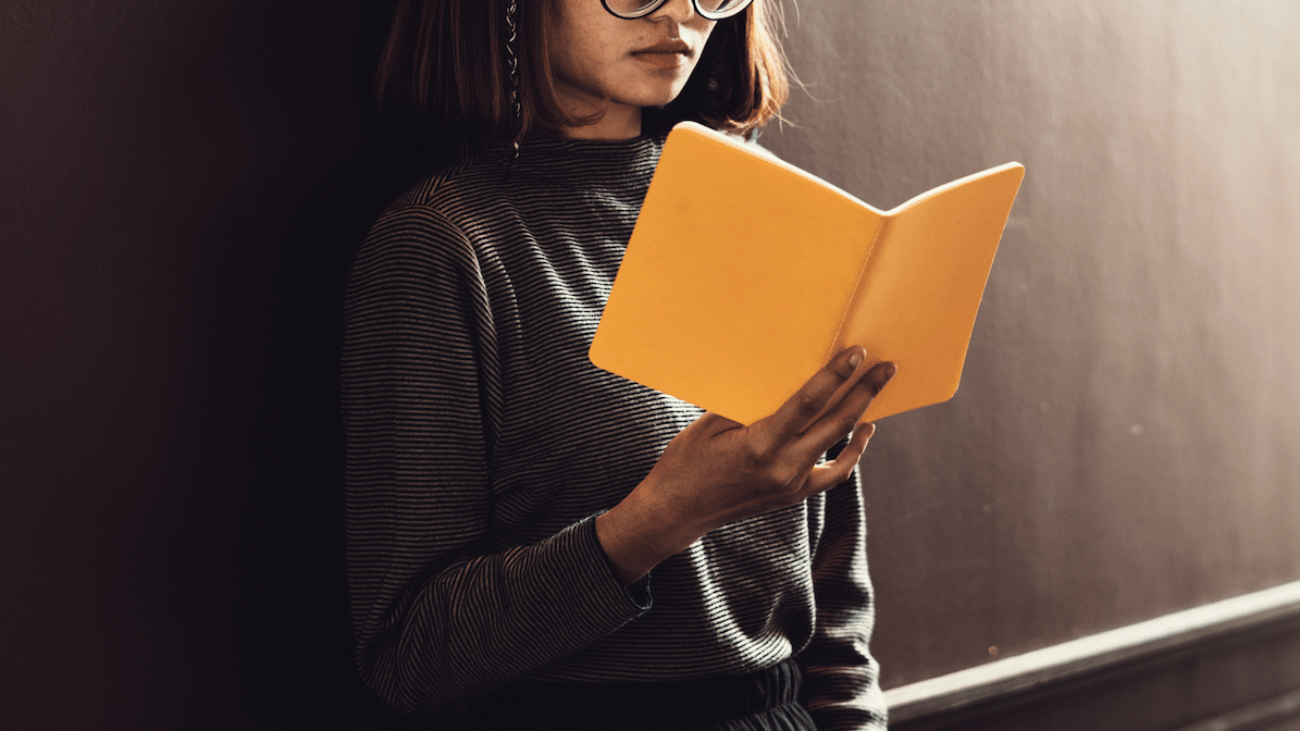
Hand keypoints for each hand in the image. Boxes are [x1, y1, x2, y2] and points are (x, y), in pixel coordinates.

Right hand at [596, 347, 895, 584]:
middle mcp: (782, 468)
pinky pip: (834, 473)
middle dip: (863, 391)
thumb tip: (782, 378)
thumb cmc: (686, 461)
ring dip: (862, 415)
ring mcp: (791, 485)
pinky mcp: (793, 495)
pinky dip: (853, 452)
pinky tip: (863, 430)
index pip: (809, 404)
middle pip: (836, 422)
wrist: (677, 511)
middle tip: (886, 367)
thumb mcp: (711, 424)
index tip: (856, 354)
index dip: (835, 376)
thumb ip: (750, 404)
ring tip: (877, 388)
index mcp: (760, 445)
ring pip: (839, 445)